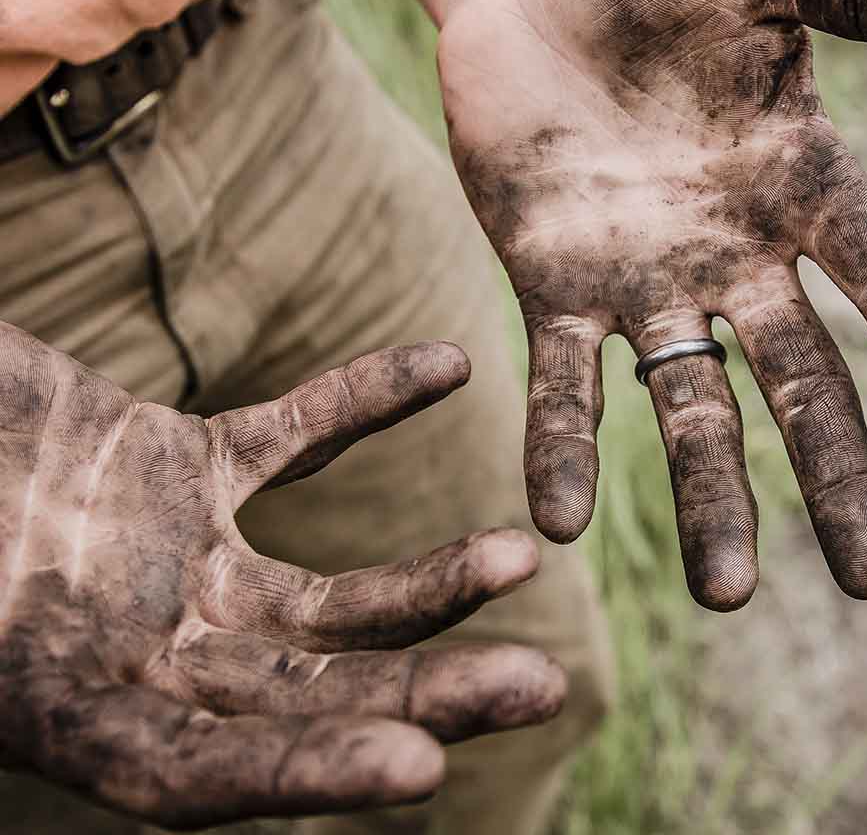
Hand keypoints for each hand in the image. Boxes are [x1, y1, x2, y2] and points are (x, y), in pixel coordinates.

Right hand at [0, 324, 563, 828]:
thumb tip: (29, 682)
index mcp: (68, 706)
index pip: (205, 773)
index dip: (306, 776)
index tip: (421, 771)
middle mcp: (143, 649)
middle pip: (308, 691)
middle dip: (423, 694)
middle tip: (543, 688)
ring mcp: (174, 559)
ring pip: (328, 591)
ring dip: (426, 577)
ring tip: (519, 555)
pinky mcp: (184, 464)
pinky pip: (297, 434)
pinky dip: (367, 398)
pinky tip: (447, 362)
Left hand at [439, 0, 866, 609]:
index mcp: (798, 181)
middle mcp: (729, 252)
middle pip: (799, 379)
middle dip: (834, 476)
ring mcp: (638, 279)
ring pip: (685, 403)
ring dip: (706, 495)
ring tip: (721, 595)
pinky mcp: (547, 283)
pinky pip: (560, 379)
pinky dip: (562, 445)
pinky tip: (560, 521)